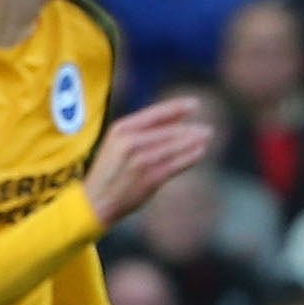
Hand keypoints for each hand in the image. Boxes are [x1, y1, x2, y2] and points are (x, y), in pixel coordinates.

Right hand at [80, 97, 212, 227]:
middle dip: (190, 129)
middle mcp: (130, 142)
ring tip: (207, 136)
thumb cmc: (111, 170)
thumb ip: (145, 130)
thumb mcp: (118, 143)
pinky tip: (201, 151)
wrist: (96, 200)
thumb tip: (178, 118)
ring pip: (175, 146)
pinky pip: (176, 164)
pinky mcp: (150, 178)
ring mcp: (141, 161)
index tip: (194, 104)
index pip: (155, 114)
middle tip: (207, 128)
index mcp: (121, 129)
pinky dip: (191, 157)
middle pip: (168, 131)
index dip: (177, 107)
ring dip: (194, 141)